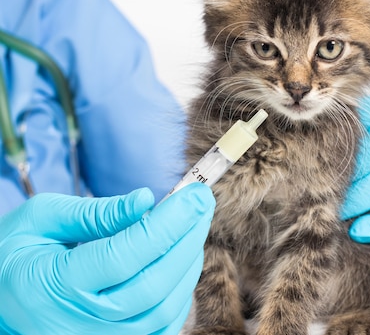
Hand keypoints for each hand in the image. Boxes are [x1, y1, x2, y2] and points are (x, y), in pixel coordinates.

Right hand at [0, 183, 213, 334]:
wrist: (2, 303)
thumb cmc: (17, 255)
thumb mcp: (41, 220)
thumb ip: (94, 213)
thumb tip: (146, 201)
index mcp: (57, 285)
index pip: (125, 255)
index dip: (167, 223)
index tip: (194, 194)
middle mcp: (81, 322)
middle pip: (154, 284)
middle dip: (188, 239)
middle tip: (203, 203)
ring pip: (165, 309)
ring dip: (189, 263)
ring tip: (193, 227)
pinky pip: (162, 325)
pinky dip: (181, 291)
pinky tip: (182, 259)